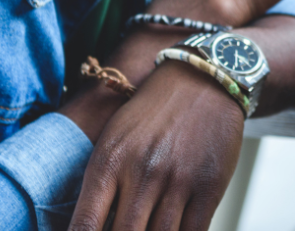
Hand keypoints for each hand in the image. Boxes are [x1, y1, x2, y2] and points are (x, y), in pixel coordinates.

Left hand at [68, 60, 244, 230]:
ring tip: (146, 229)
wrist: (202, 78)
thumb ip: (100, 187)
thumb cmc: (151, 113)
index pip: (84, 227)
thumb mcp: (114, 139)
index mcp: (109, 161)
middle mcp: (142, 172)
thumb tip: (89, 230)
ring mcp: (178, 180)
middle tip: (125, 229)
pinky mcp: (209, 185)